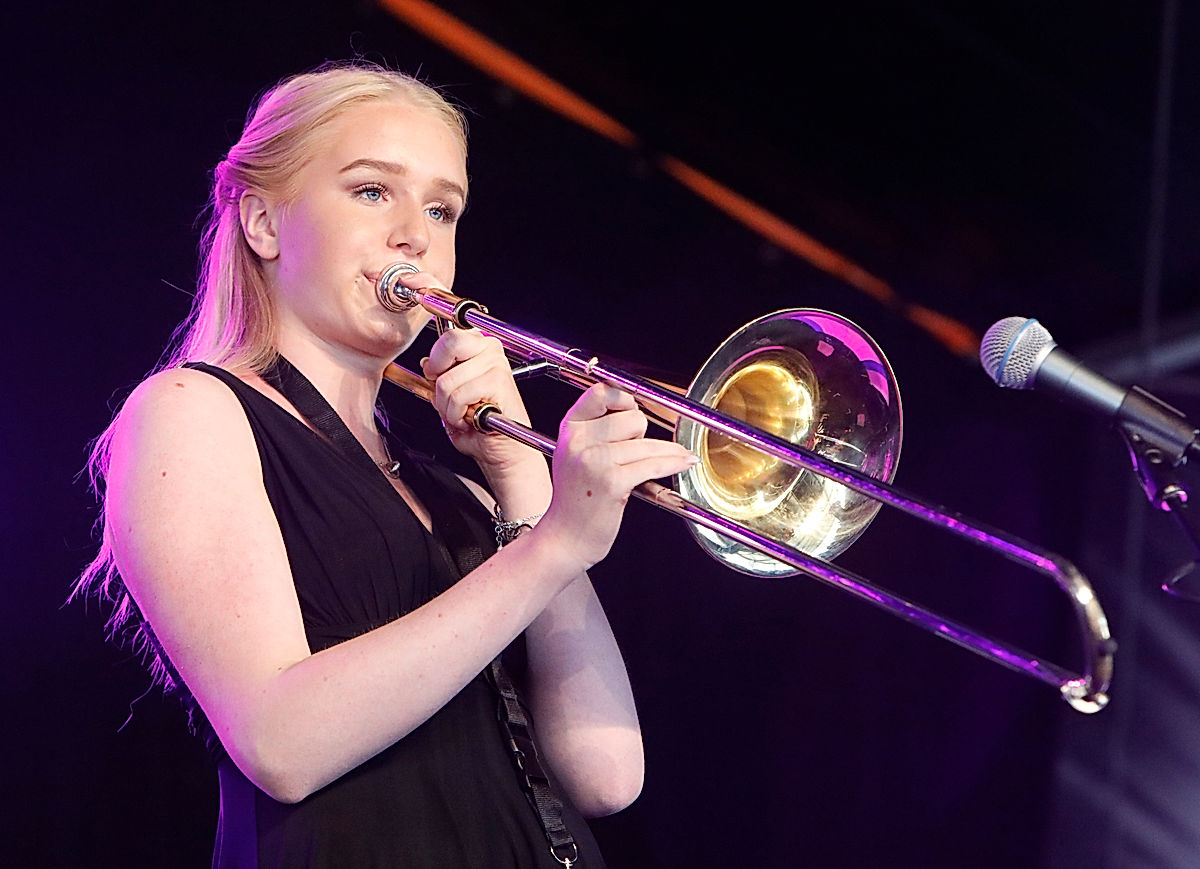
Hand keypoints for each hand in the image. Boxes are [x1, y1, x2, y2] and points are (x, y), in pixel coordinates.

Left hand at [417, 296, 535, 476]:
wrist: (504, 453)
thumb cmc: (480, 426)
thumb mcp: (451, 398)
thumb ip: (441, 376)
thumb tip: (428, 362)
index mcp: (477, 346)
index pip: (453, 315)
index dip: (430, 292)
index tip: (413, 283)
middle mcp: (489, 348)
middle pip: (448, 342)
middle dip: (438, 376)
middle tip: (448, 396)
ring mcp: (495, 362)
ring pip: (446, 379)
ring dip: (447, 406)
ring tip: (464, 414)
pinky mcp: (498, 380)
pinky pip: (457, 395)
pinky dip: (457, 415)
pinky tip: (472, 418)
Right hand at [536, 384, 697, 571]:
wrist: (564, 538)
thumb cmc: (573, 501)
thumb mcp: (572, 456)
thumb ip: (595, 431)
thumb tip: (632, 409)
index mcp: (570, 429)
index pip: (600, 392)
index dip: (624, 396)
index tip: (635, 405)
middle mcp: (579, 441)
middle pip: (632, 417)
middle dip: (643, 433)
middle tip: (638, 452)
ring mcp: (595, 461)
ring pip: (647, 442)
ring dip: (668, 450)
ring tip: (677, 456)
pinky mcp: (612, 481)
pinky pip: (653, 464)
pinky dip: (673, 463)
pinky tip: (683, 462)